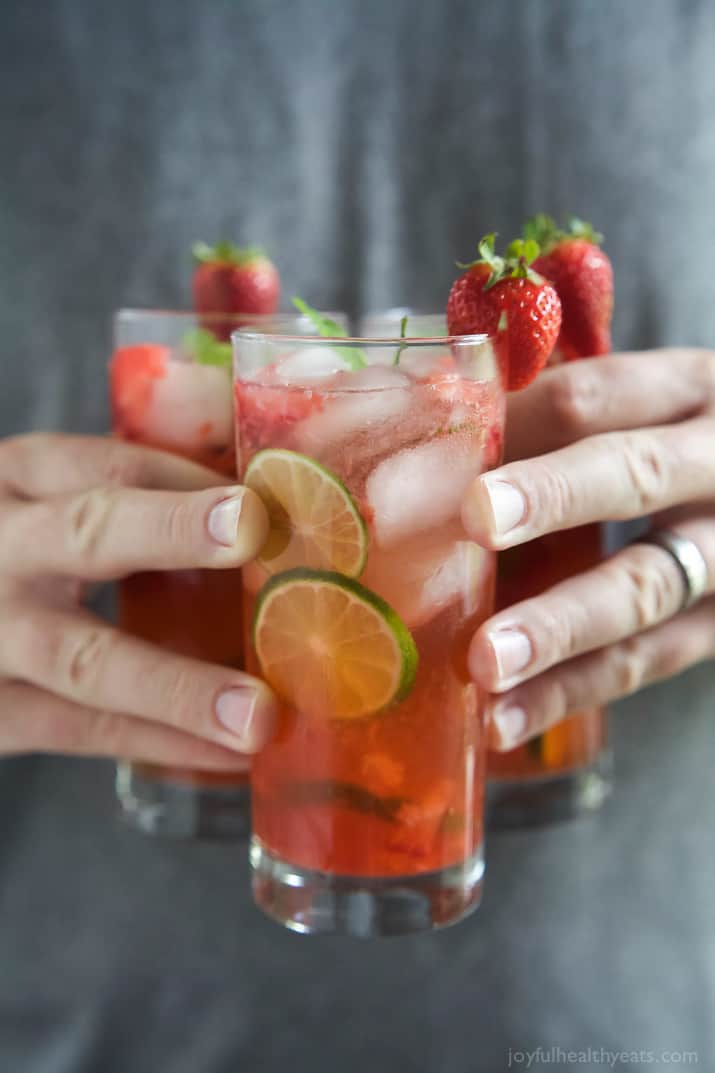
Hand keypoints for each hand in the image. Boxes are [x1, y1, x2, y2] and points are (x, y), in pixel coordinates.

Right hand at [0, 433, 275, 766]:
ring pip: (84, 661)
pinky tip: (229, 754)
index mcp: (19, 483)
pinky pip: (83, 731)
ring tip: (259, 713)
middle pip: (86, 533)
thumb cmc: (25, 562)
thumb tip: (269, 487)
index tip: (271, 501)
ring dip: (179, 687)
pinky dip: (161, 742)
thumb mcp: (52, 508)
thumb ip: (144, 496)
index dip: (193, 482)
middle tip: (252, 528)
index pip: (110, 467)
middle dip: (172, 530)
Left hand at [462, 349, 714, 748]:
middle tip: (477, 519)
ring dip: (558, 626)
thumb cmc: (660, 450)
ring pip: (645, 587)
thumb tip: (387, 435)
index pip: (596, 396)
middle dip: (554, 496)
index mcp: (687, 393)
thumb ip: (532, 421)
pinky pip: (645, 665)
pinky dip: (570, 692)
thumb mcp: (631, 415)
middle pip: (637, 474)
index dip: (517, 419)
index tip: (436, 441)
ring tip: (485, 660)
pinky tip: (503, 720)